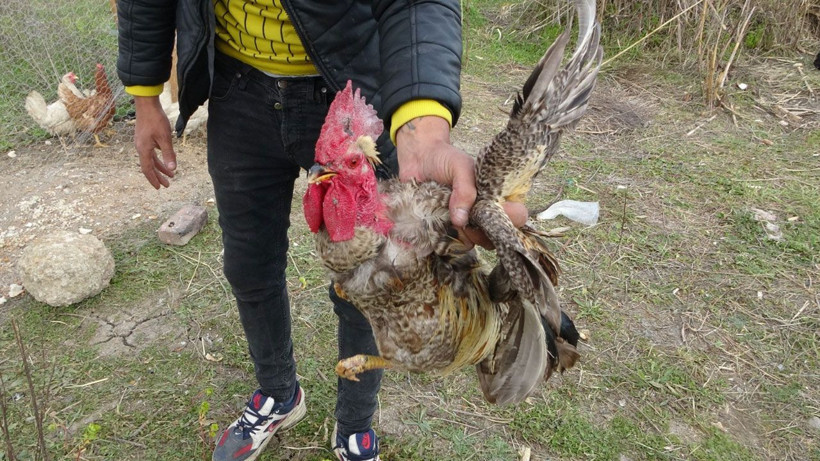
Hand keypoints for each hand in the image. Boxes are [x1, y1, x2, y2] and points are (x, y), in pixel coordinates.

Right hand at [134, 96, 176, 188]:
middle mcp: (141, 148)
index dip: (154, 179)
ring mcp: (142, 142)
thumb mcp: (165, 138)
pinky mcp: (145, 137)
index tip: (160, 188)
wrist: (146, 104)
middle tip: (167, 185)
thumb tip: (172, 169)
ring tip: (171, 174)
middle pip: (149, 166)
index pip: (148, 169)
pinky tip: (166, 159)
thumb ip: (169, 154)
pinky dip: (159, 158)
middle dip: (158, 176)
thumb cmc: (156, 120)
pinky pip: (152, 152)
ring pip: (151, 159)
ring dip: (160, 167)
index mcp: (144, 150)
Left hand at [395, 116, 526, 248]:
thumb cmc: (444, 159)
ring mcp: (468, 224)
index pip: (518, 215)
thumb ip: (465, 189)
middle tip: (469, 218)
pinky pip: (453, 245)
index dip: (511, 218)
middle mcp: (486, 213)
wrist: (416, 159)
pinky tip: (438, 225)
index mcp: (498, 196)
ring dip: (464, 235)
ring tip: (451, 219)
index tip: (494, 211)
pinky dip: (447, 239)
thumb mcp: (460, 166)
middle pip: (497, 236)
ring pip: (476, 243)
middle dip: (484, 231)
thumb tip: (461, 220)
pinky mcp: (448, 231)